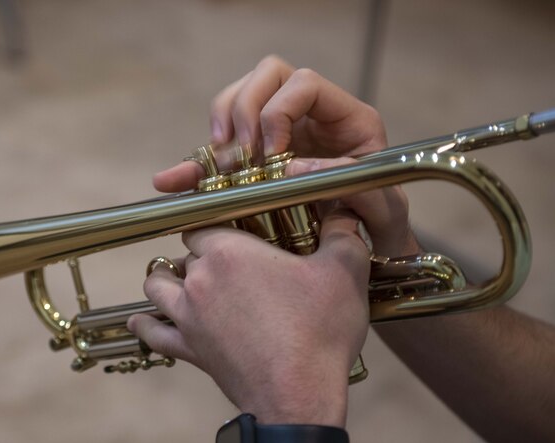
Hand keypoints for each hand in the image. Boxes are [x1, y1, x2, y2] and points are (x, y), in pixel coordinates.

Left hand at [128, 209, 370, 426]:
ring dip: (165, 279)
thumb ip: (343, 233)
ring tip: (175, 277)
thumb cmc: (319, 332)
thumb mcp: (344, 272)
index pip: (205, 220)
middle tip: (226, 258)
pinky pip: (154, 334)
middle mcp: (200, 279)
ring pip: (158, 286)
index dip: (217, 221)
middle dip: (202, 252)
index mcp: (230, 251)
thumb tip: (344, 211)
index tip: (232, 225)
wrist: (299, 396)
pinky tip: (141, 321)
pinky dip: (146, 326)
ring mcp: (189, 316)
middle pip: (186, 253)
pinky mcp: (189, 349)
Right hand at [154, 55, 418, 257]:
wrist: (369, 255)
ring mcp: (280, 135)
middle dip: (244, 109)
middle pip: (266, 76)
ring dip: (218, 125)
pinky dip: (195, 164)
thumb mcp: (382, 211)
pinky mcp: (256, 161)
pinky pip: (218, 149)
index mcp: (346, 119)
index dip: (280, 110)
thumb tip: (294, 166)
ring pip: (236, 99)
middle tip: (239, 151)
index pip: (304, 83)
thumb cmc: (381, 231)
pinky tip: (172, 181)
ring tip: (215, 163)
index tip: (273, 153)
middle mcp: (311, 118)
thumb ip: (350, 186)